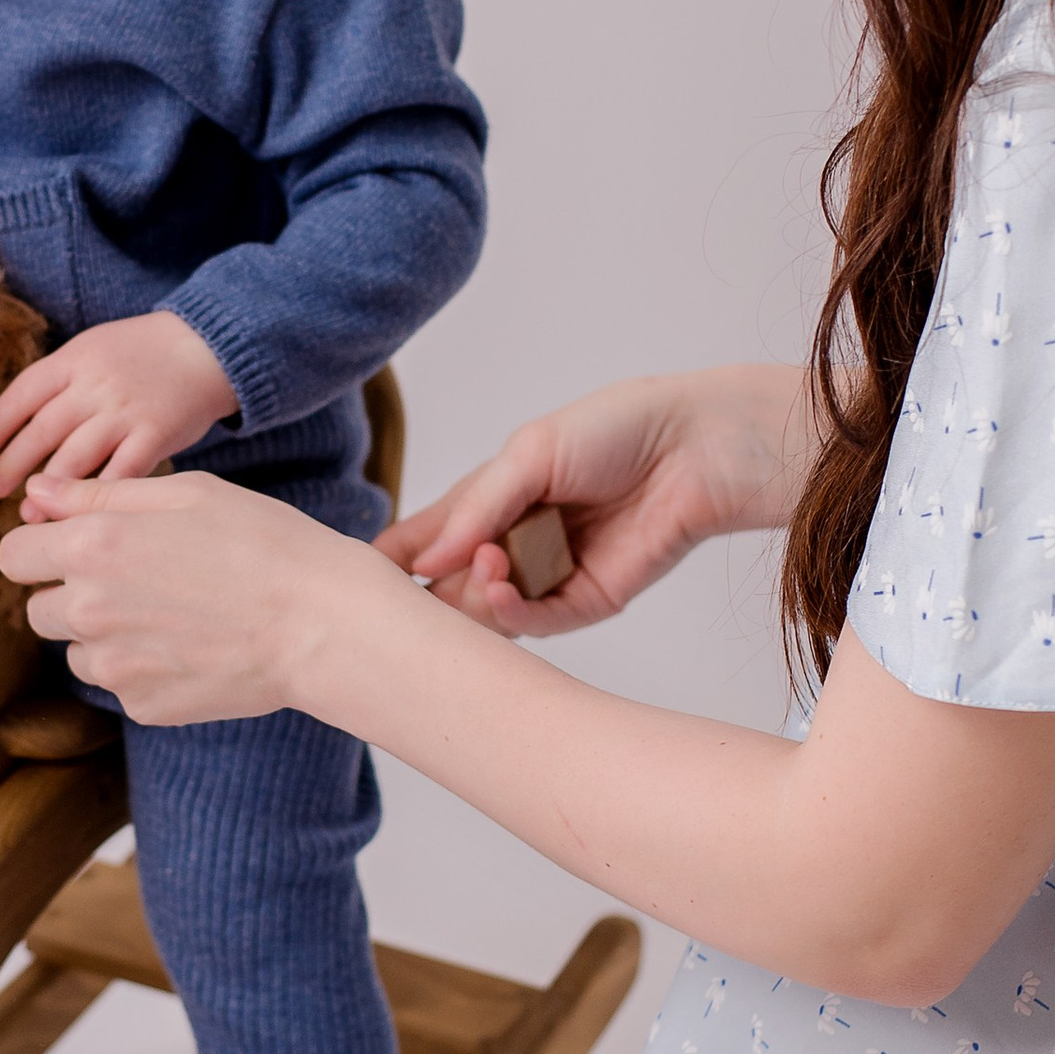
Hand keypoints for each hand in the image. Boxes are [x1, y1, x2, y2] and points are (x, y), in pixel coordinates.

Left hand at [0, 311, 236, 498]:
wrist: (210, 345)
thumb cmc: (146, 353)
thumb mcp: (96, 347)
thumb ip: (63, 381)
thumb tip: (20, 422)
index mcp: (75, 359)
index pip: (23, 394)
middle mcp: (95, 385)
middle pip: (42, 430)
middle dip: (13, 463)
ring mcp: (125, 411)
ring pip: (74, 457)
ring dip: (47, 489)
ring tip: (28, 513)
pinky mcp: (155, 435)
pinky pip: (119, 473)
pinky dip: (95, 497)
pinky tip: (79, 516)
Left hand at [0, 468, 398, 722]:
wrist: (322, 623)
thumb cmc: (263, 542)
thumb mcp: (184, 493)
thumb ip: (98, 496)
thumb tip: (36, 496)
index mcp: (90, 547)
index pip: (14, 555)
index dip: (43, 548)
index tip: (77, 547)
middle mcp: (88, 611)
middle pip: (38, 609)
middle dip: (71, 593)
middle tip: (138, 580)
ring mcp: (114, 666)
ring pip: (77, 651)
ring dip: (105, 635)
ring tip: (172, 614)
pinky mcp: (143, 706)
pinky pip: (121, 685)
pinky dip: (144, 668)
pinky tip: (193, 646)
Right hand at [378, 363, 811, 636]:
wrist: (695, 450)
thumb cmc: (616, 431)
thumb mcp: (527, 454)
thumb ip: (475, 507)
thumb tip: (424, 559)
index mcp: (490, 500)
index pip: (424, 538)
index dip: (392, 559)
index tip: (358, 575)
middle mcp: (512, 543)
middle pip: (447, 586)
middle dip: (428, 589)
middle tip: (418, 583)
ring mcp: (546, 576)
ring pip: (484, 613)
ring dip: (471, 595)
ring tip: (486, 562)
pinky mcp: (584, 602)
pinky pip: (532, 623)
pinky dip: (508, 611)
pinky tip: (500, 586)